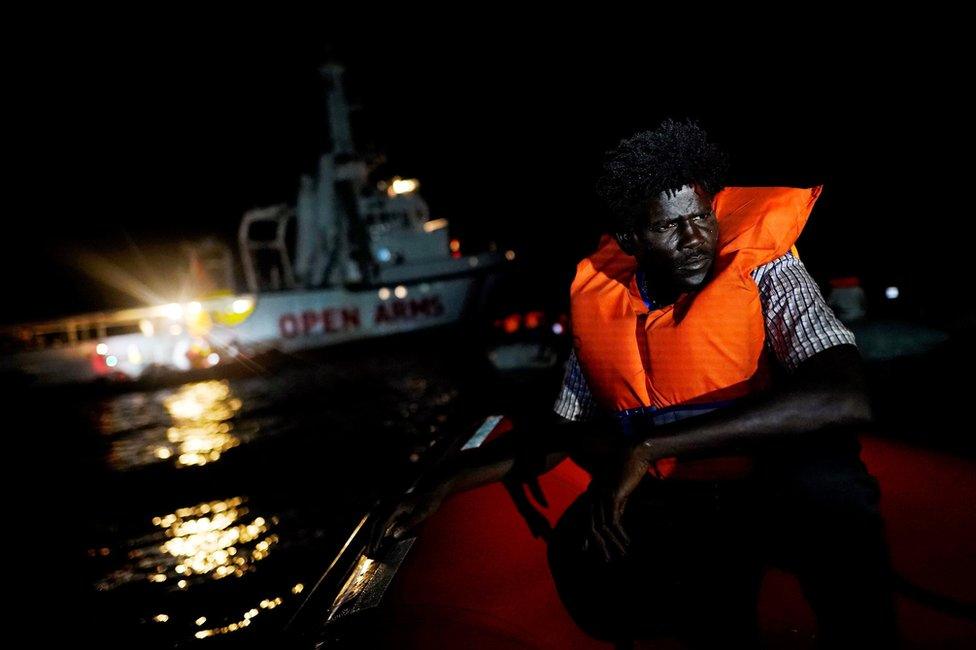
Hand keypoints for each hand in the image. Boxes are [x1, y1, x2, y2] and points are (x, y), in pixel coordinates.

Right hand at [365, 481, 450, 557]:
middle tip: (369, 554)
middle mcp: (388, 504)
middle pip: (375, 523)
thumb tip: (395, 535)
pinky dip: (378, 532)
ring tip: (370, 550)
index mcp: (394, 506)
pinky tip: (379, 542)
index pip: (381, 524)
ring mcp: (388, 506)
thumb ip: (409, 523)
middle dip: (371, 539)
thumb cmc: (428, 502)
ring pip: (376, 522)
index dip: (376, 538)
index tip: (374, 549)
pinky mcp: (390, 509)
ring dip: (372, 536)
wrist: (431, 491)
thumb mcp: (422, 513)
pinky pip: (381, 522)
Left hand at [584, 445, 649, 561]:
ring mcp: (601, 495)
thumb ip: (617, 506)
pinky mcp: (612, 496)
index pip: (587, 518)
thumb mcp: (621, 492)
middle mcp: (593, 494)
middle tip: (605, 560)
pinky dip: (620, 534)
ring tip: (619, 555)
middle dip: (598, 545)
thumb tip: (615, 523)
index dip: (587, 536)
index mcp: (593, 493)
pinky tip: (626, 543)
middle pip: (591, 525)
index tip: (586, 550)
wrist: (635, 452)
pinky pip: (613, 521)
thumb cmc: (630, 469)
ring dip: (612, 543)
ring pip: (602, 527)